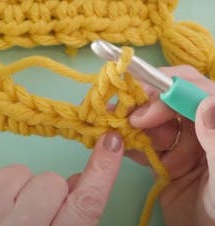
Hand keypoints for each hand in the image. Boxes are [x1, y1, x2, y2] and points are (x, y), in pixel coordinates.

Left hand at [0, 132, 122, 225]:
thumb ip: (73, 212)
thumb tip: (78, 179)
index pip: (87, 204)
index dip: (102, 171)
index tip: (112, 141)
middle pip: (51, 182)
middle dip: (47, 190)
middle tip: (32, 210)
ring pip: (18, 173)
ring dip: (16, 187)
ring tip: (6, 211)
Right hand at [128, 65, 214, 225]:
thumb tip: (206, 103)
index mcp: (214, 120)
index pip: (193, 90)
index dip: (166, 93)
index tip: (142, 113)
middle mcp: (197, 123)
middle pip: (166, 99)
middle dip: (143, 106)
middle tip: (123, 119)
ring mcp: (178, 139)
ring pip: (151, 120)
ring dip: (132, 123)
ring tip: (115, 129)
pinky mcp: (162, 154)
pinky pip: (143, 141)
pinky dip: (129, 141)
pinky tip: (119, 144)